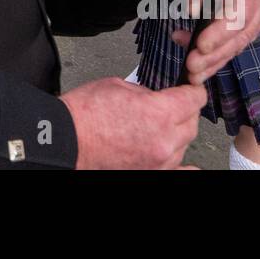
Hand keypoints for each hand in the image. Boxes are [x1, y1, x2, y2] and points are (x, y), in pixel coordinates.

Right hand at [60, 77, 204, 168]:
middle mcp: (164, 140)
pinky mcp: (149, 173)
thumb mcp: (118, 85)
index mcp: (158, 113)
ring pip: (184, 145)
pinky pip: (178, 170)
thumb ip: (146, 92)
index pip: (194, 99)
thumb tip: (156, 98)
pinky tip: (186, 161)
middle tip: (174, 104)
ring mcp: (158, 162)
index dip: (192, 89)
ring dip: (178, 133)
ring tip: (160, 125)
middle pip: (192, 123)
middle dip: (185, 111)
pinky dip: (183, 164)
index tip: (190, 88)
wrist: (65, 139)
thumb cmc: (84, 114)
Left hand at [174, 0, 259, 84]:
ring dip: (213, 61)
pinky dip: (216, 57)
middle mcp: (259, 4)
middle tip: (191, 67)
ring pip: (236, 46)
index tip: (200, 45)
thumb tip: (192, 10)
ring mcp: (256, 17)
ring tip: (192, 72)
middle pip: (238, 36)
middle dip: (214, 55)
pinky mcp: (248, 26)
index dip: (219, 33)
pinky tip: (198, 62)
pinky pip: (234, 46)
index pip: (238, 14)